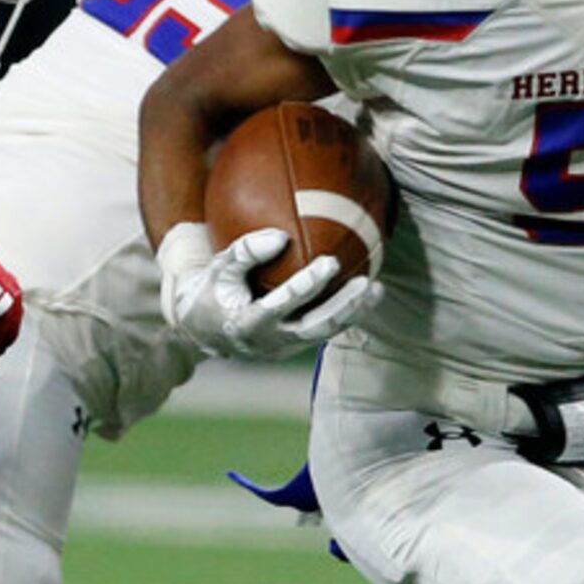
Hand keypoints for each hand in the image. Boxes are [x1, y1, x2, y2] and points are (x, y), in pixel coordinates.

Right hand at [161, 226, 378, 360]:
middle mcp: (270, 341)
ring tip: (377, 289)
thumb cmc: (213, 290)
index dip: (307, 285)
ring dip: (353, 313)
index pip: (282, 305)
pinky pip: (325, 330)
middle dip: (343, 307)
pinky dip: (346, 313)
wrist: (206, 330)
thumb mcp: (219, 268)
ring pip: (325, 333)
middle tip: (366, 283)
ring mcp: (286, 347)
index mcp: (247, 324)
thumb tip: (282, 235)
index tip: (330, 262)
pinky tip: (366, 293)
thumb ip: (245, 252)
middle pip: (315, 328)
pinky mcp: (296, 346)